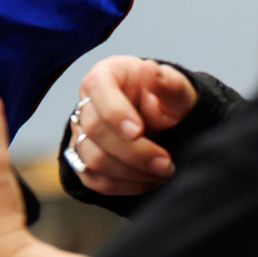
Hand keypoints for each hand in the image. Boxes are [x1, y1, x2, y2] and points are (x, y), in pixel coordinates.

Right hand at [66, 57, 195, 196]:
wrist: (163, 123)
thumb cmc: (167, 101)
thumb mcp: (176, 90)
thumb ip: (169, 82)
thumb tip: (151, 70)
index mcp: (105, 75)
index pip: (98, 89)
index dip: (115, 113)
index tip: (139, 131)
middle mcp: (87, 102)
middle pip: (94, 130)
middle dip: (134, 152)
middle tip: (166, 163)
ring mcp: (81, 133)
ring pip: (93, 159)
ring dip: (131, 173)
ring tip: (162, 173)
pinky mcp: (84, 160)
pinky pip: (94, 180)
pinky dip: (124, 186)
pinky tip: (148, 181)